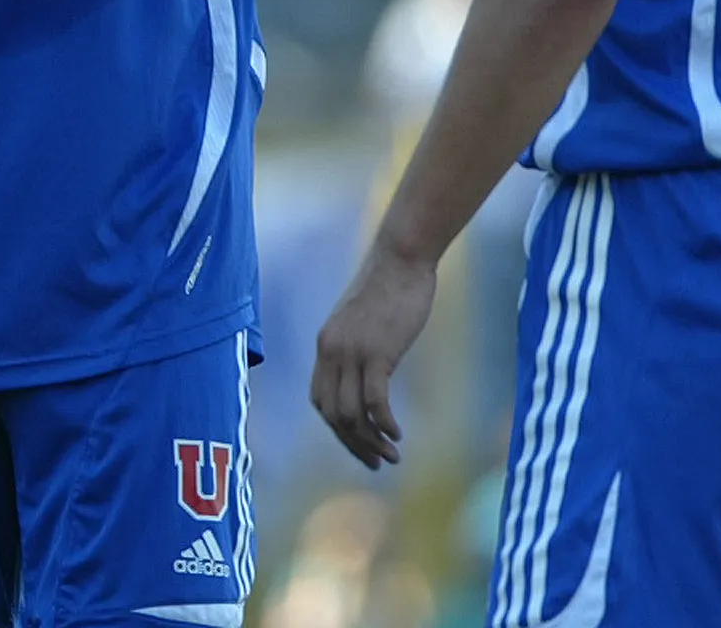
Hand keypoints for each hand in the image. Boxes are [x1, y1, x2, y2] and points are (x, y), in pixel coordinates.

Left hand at [309, 249, 437, 468]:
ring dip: (370, 442)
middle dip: (353, 444)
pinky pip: (375, 402)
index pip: (319, 400)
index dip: (337, 428)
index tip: (359, 442)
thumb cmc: (390, 285)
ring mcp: (352, 352)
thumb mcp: (364, 321)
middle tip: (376, 462)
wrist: (402, 258)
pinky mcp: (377, 353)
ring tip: (391, 455)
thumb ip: (358, 346)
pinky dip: (384, 425)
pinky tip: (397, 435)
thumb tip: (370, 371)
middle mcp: (331, 351)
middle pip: (332, 414)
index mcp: (325, 344)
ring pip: (351, 414)